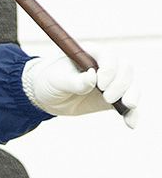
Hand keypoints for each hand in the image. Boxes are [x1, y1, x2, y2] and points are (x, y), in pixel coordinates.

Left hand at [22, 46, 139, 128]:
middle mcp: (103, 65)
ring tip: (126, 107)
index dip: (109, 69)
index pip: (108, 56)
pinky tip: (131, 123)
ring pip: (130, 85)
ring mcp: (110, 82)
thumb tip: (93, 77)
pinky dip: (132, 113)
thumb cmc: (49, 80)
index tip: (100, 84)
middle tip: (107, 97)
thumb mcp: (57, 80)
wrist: (46, 96)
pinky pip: (127, 104)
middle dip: (121, 83)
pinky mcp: (113, 98)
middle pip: (125, 69)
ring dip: (132, 95)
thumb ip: (75, 80)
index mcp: (89, 53)